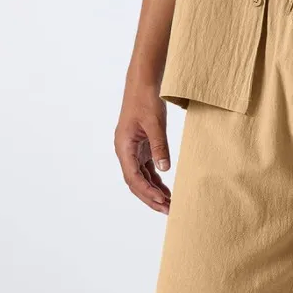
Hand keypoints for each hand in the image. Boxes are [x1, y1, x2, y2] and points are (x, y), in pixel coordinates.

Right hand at [115, 86, 171, 213]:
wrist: (143, 83)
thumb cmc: (146, 100)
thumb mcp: (155, 124)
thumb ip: (159, 147)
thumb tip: (165, 170)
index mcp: (123, 147)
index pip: (133, 177)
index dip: (147, 192)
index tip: (162, 201)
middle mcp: (125, 151)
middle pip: (135, 182)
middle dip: (150, 197)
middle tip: (167, 210)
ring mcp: (132, 149)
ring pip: (140, 177)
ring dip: (153, 190)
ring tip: (169, 203)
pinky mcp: (140, 146)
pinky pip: (146, 168)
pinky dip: (155, 179)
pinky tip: (165, 188)